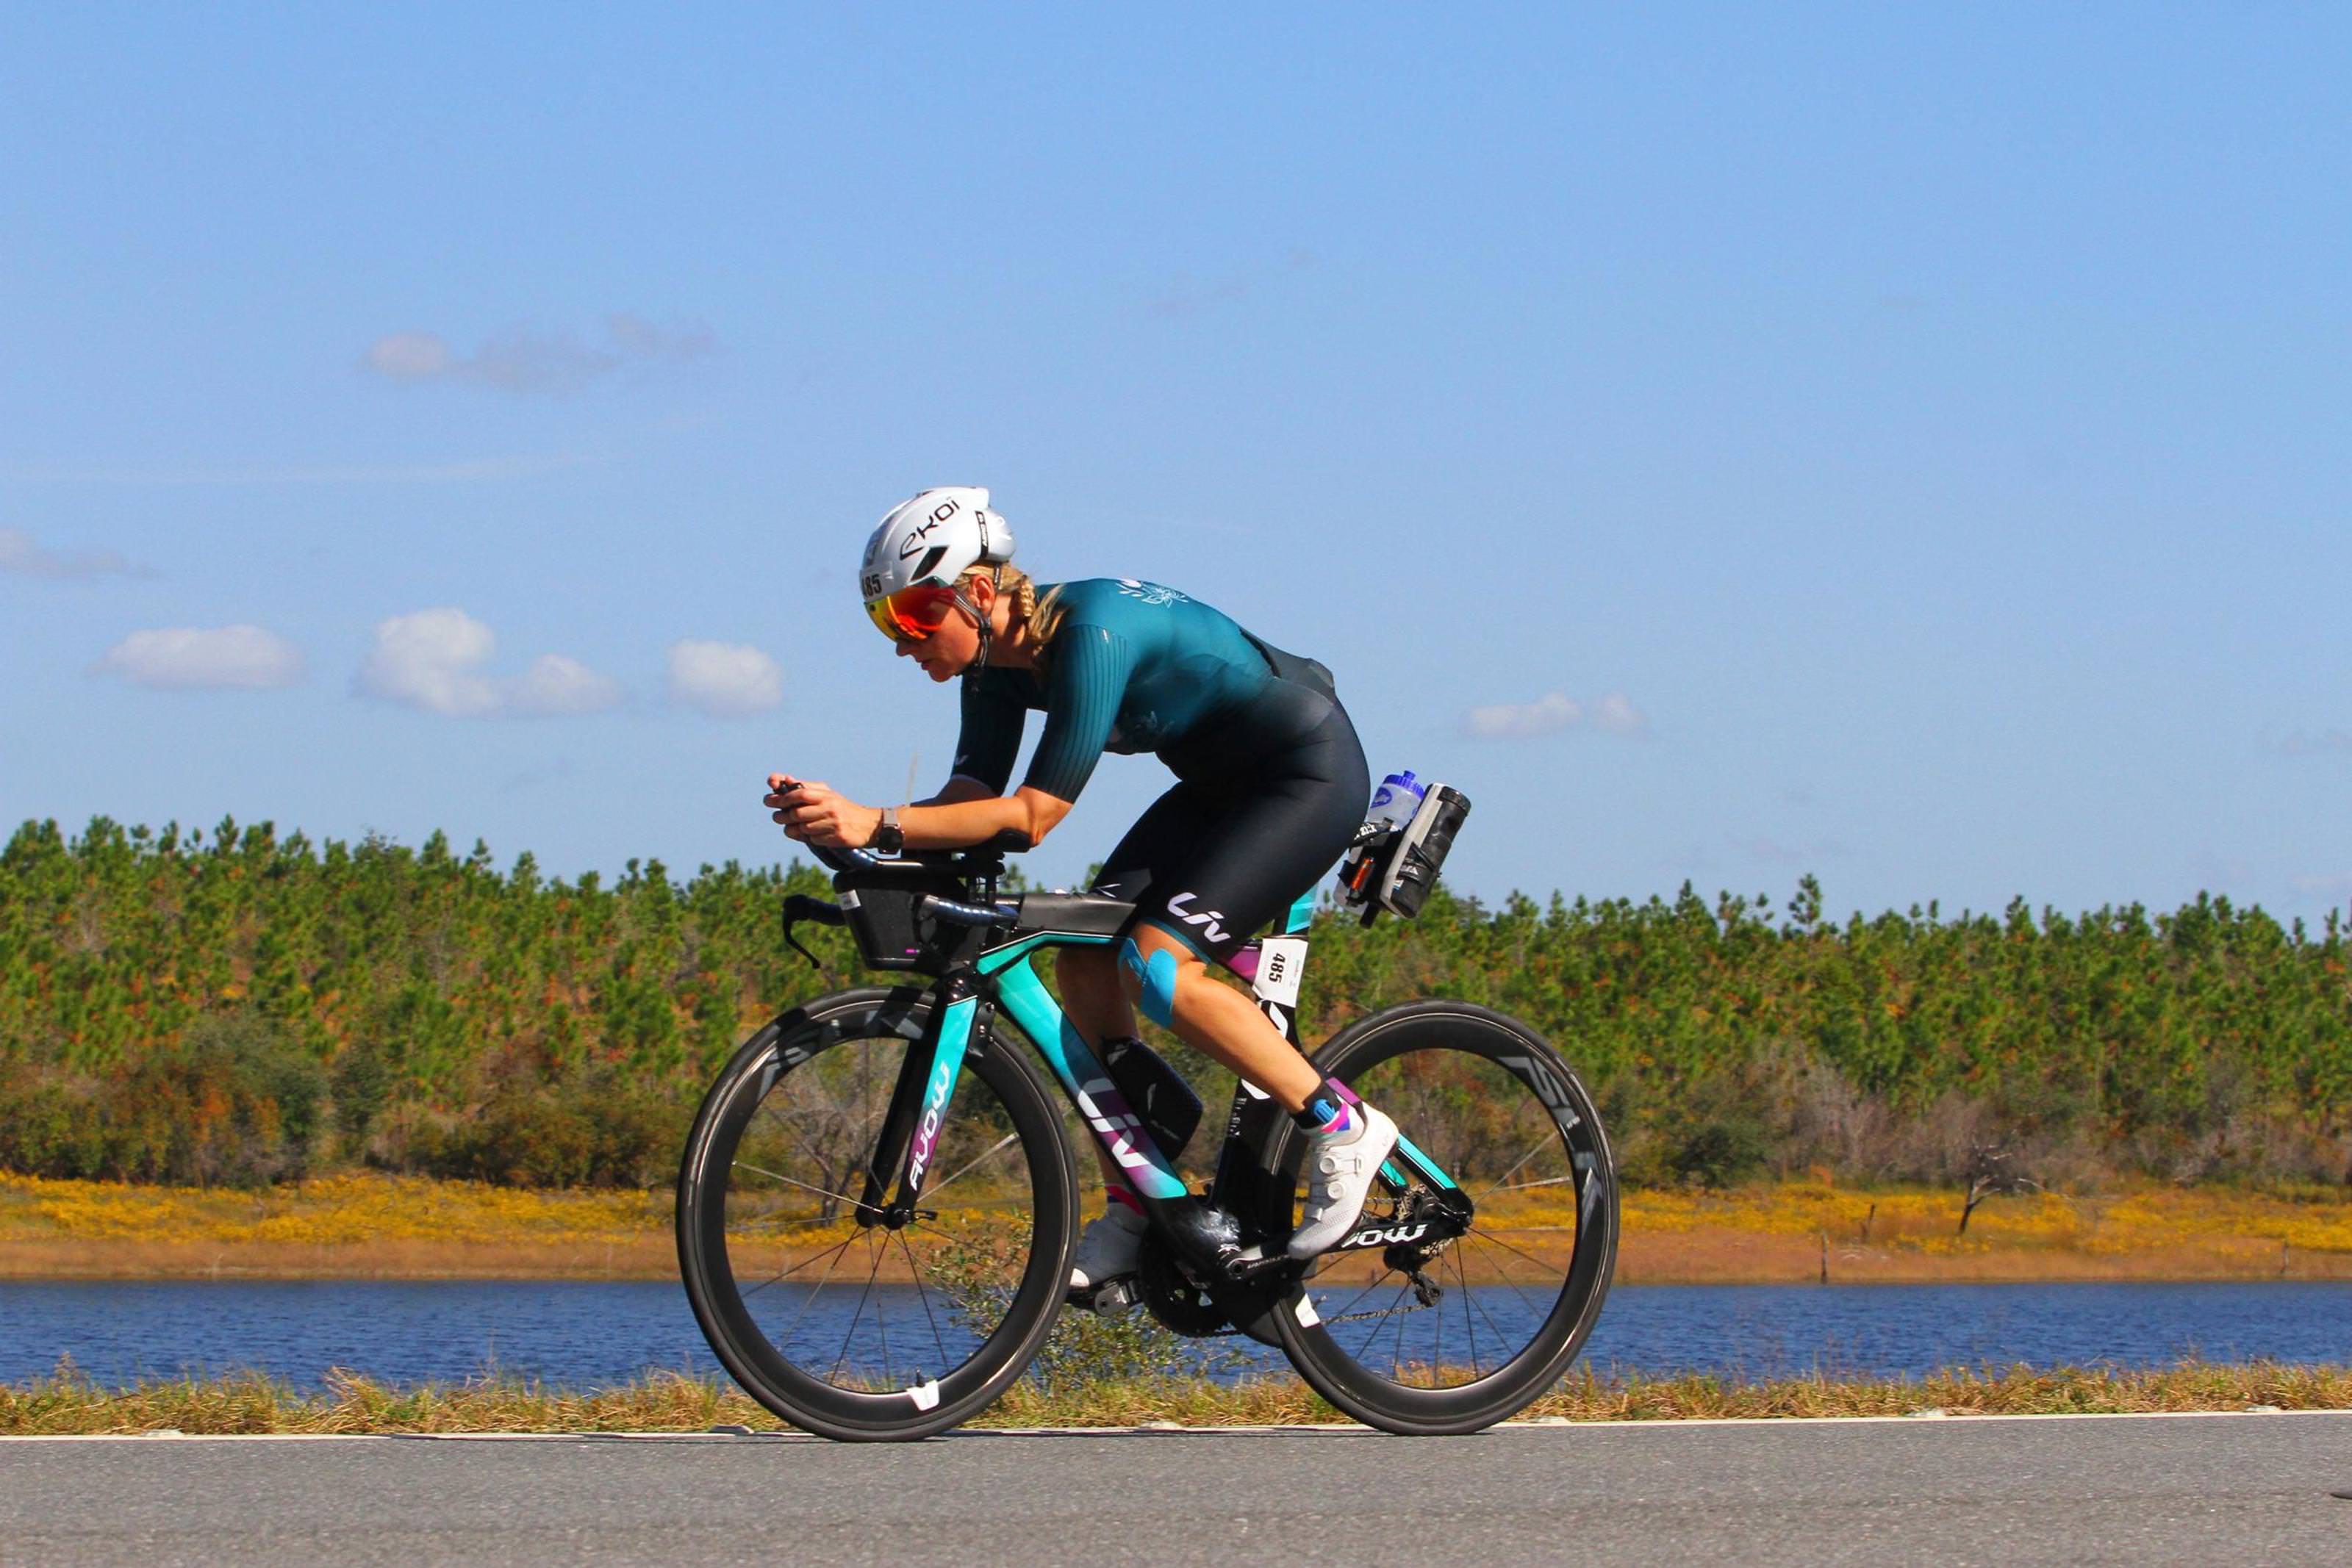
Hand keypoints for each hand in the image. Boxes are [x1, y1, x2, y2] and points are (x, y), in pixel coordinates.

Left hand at [766, 774, 880, 847]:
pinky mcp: (837, 838)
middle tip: (777, 817)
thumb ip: (805, 788)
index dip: (782, 798)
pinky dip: (809, 838)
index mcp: (826, 795)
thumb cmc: (842, 808)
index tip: (769, 801)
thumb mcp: (827, 794)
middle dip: (782, 817)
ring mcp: (834, 824)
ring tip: (793, 828)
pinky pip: (814, 840)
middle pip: (797, 813)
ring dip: (794, 830)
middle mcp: (830, 808)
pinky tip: (813, 835)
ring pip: (803, 829)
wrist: (869, 825)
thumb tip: (782, 779)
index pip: (800, 794)